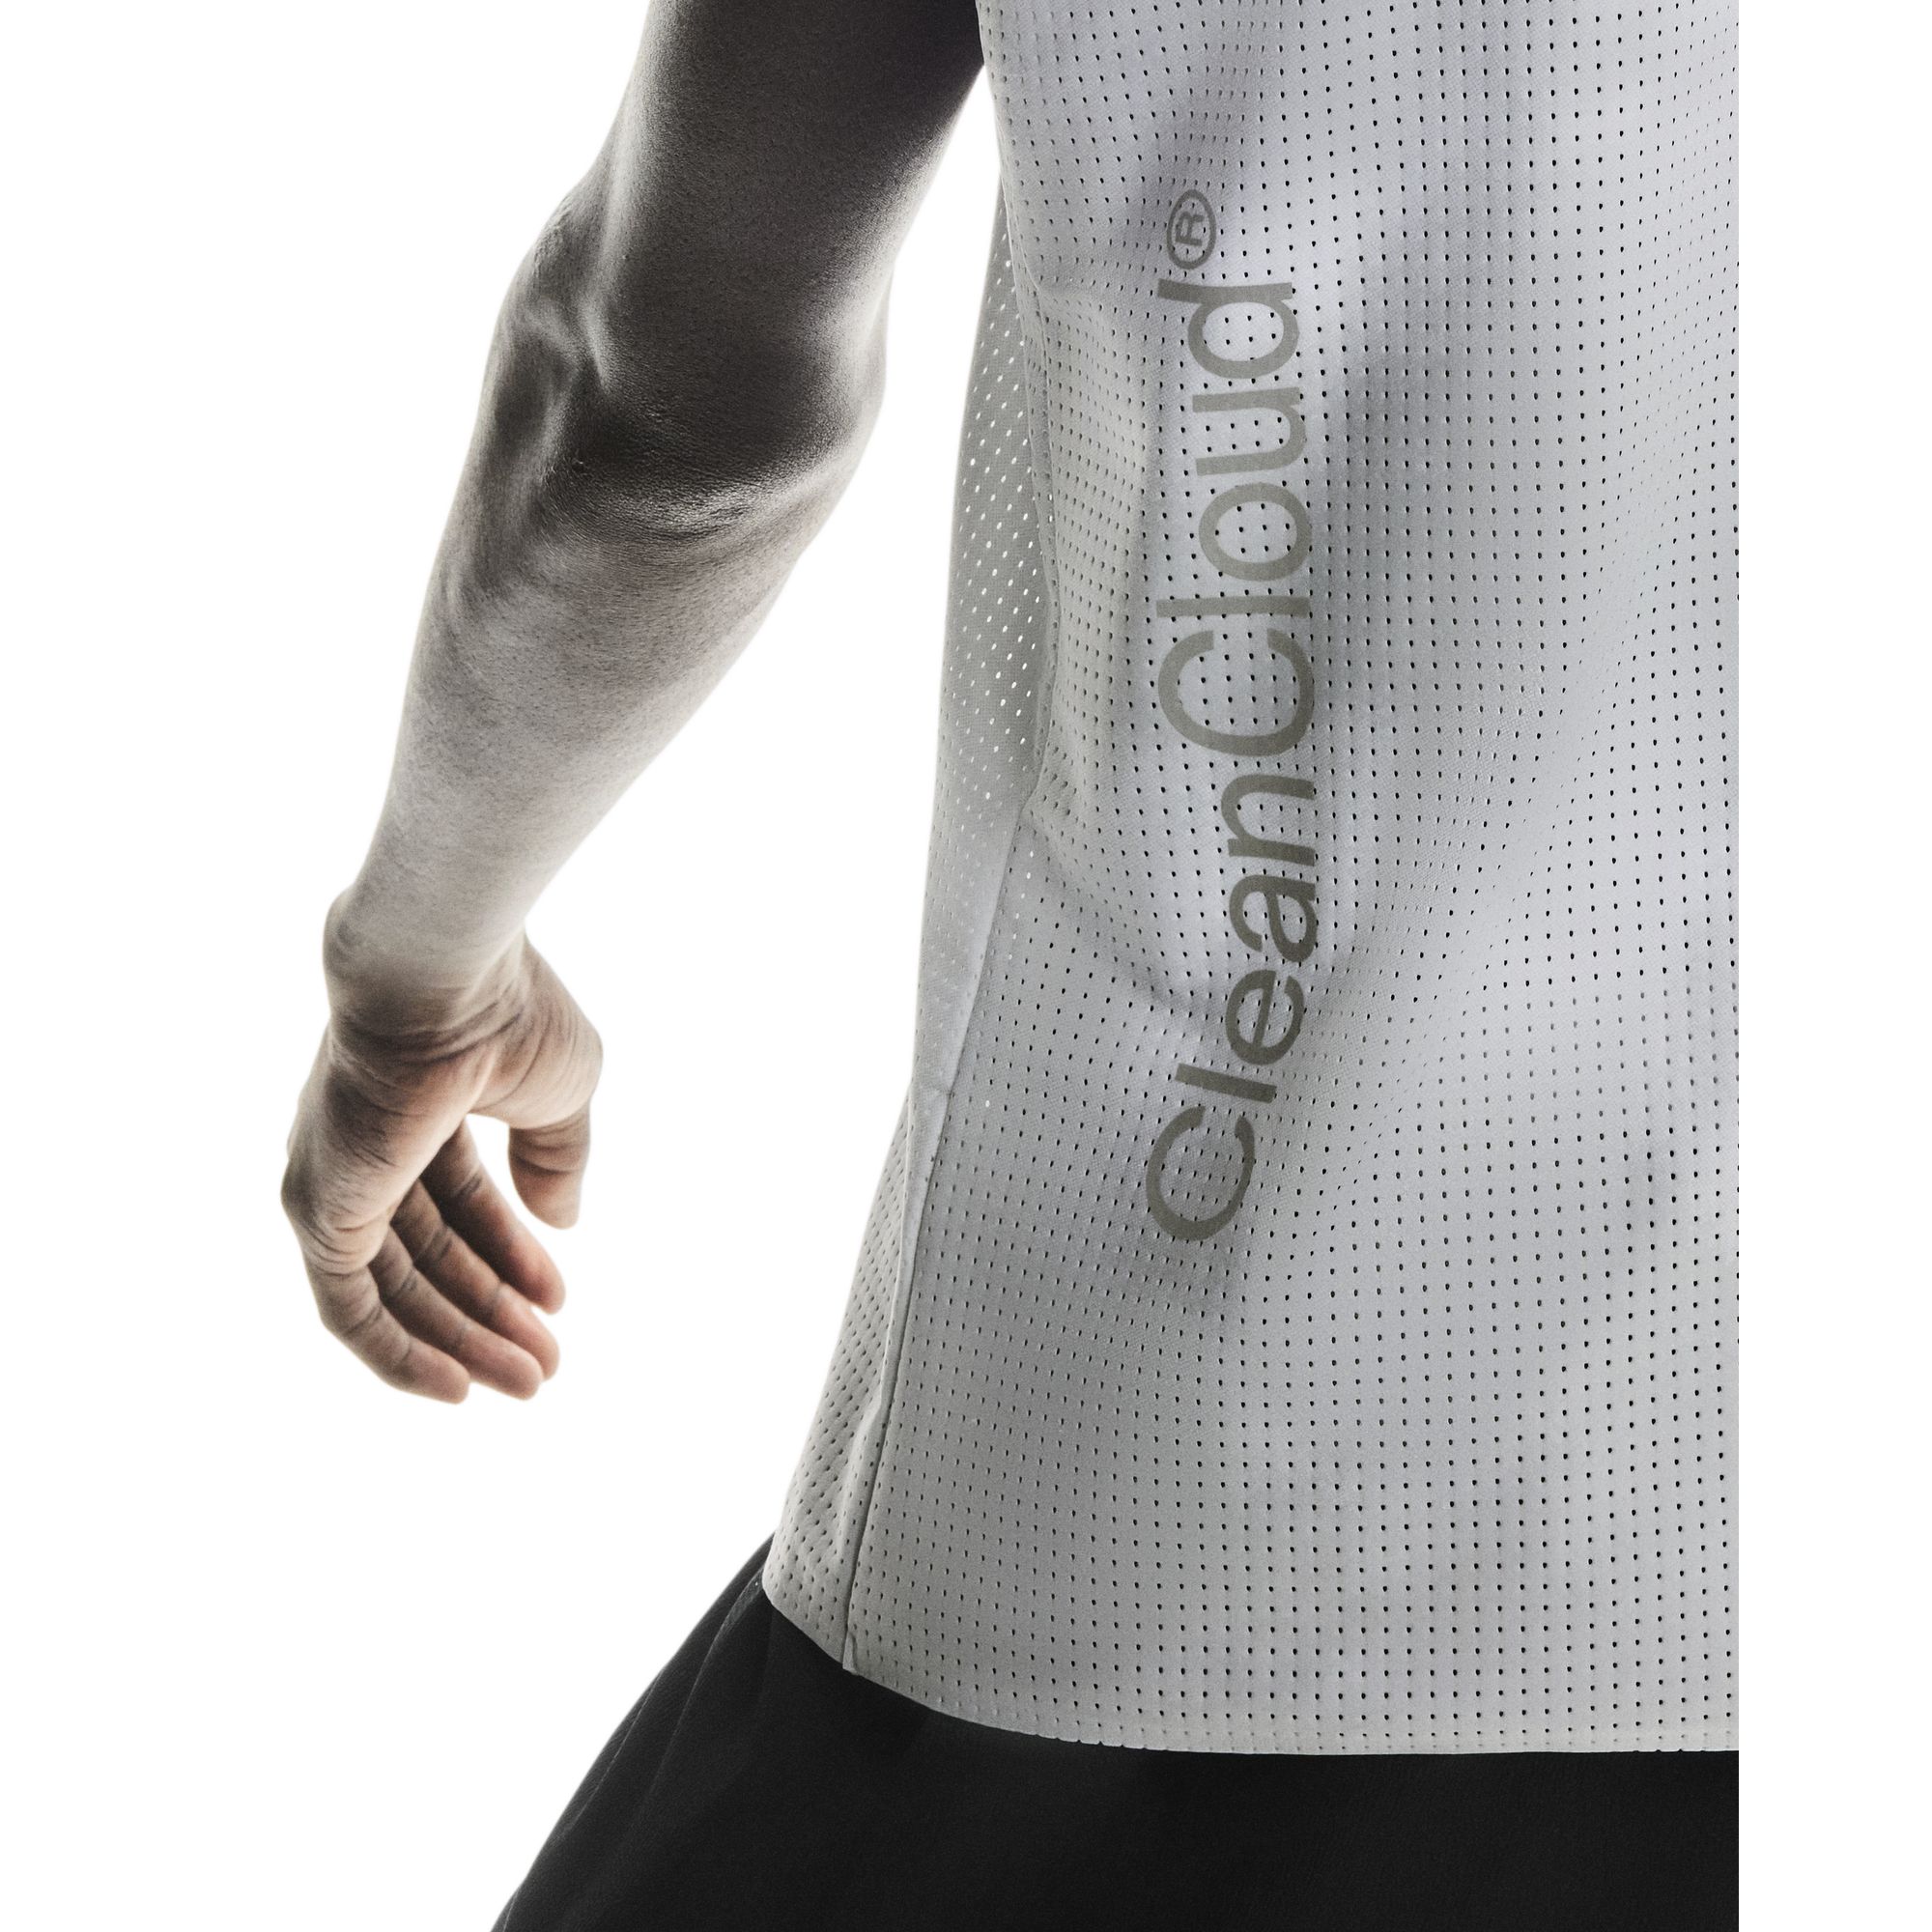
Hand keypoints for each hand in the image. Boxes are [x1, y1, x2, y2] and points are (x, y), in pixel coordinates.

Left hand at [282, 929, 601, 1401]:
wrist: (444, 975)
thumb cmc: (506, 1010)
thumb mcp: (561, 1092)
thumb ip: (558, 1158)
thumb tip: (562, 1221)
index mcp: (418, 1105)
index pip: (460, 1202)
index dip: (511, 1255)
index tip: (557, 1303)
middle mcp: (365, 1146)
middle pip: (428, 1254)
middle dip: (490, 1312)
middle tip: (546, 1365)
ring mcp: (337, 1179)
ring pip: (395, 1290)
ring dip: (460, 1341)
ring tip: (528, 1382)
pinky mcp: (319, 1211)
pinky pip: (350, 1308)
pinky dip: (397, 1353)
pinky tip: (456, 1386)